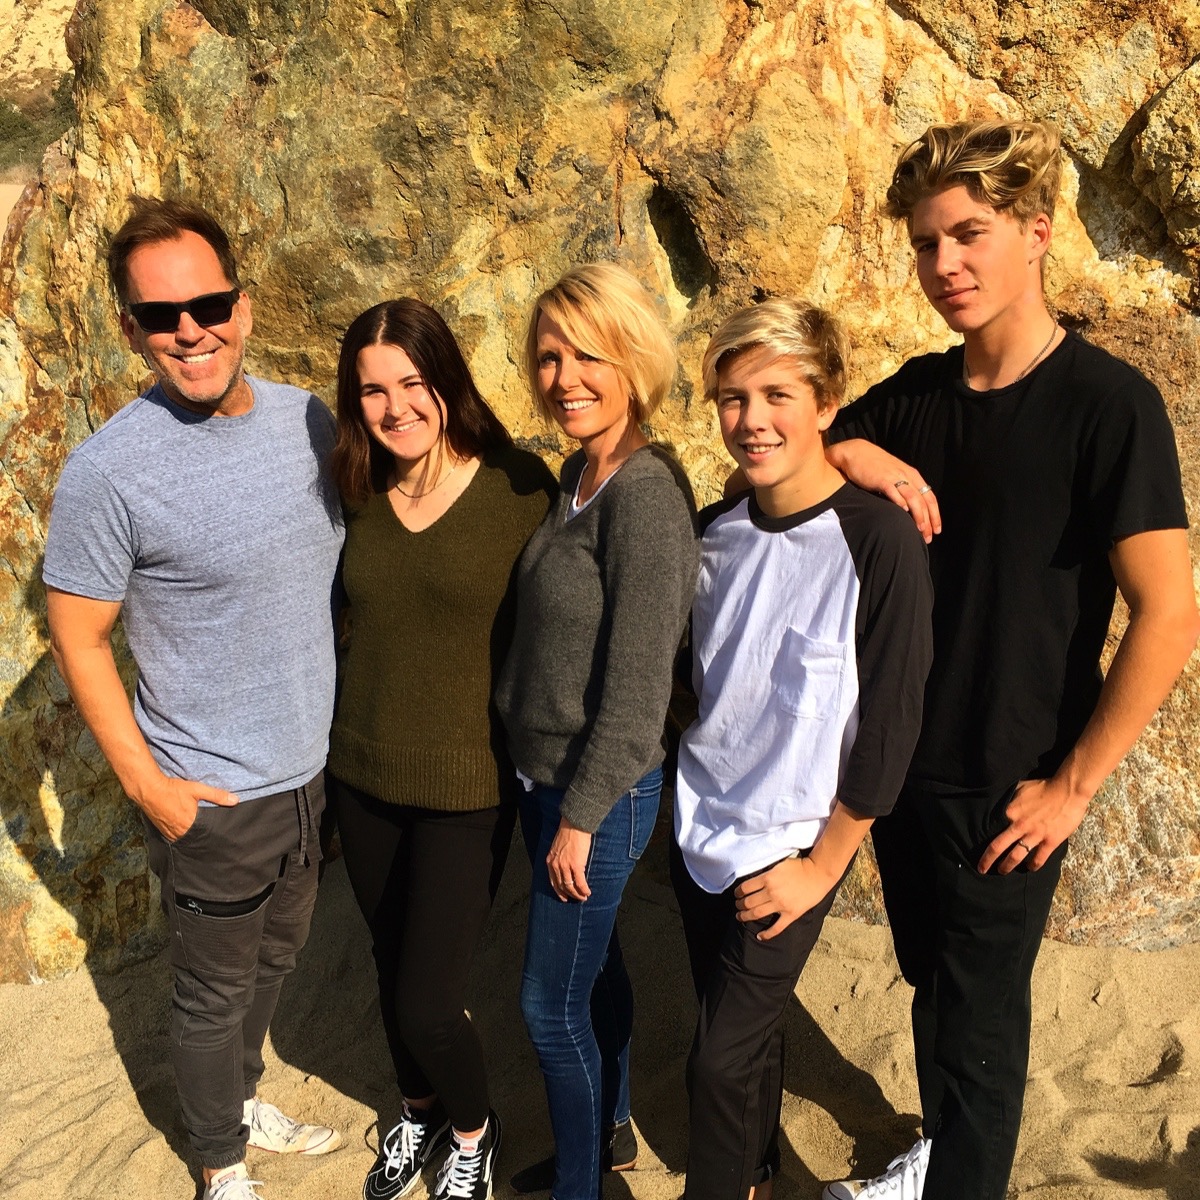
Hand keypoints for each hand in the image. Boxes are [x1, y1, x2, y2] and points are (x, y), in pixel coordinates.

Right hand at [137, 773, 239, 841]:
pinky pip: (175, 837)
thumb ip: (217, 795)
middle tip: (213, 839)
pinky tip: (186, 832)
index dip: (213, 836)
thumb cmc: (174, 789)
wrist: (149, 790)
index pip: (206, 835)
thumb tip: (235, 800)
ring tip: (201, 837)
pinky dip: (181, 836)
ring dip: (192, 838)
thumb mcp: (197, 789)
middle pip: (195, 839)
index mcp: (190, 824)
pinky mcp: (163, 831)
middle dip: (203, 838)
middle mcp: (179, 832)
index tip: (221, 838)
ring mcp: (170, 833)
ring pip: (185, 840)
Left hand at [546, 816, 592, 901]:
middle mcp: (556, 865)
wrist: (574, 824)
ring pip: (570, 887)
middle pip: (562, 886)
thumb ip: (559, 857)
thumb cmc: (568, 832)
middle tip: (577, 898)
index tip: (564, 897)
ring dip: (577, 894)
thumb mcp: (557, 846)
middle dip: (570, 895)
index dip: (559, 891)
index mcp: (550, 861)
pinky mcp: (576, 865)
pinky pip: (580, 882)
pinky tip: (587, 892)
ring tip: (584, 897)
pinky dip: (584, 890)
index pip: (553, 881)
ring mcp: (565, 866)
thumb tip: (565, 866)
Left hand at [734, 857, 832, 940]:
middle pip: (749, 902)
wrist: (818, 874)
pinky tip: (759, 936)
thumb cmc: (799, 866)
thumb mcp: (778, 865)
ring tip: (740, 917)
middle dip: (739, 905)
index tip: (736, 894)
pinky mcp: (791, 914)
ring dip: (745, 916)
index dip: (738, 892)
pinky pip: (777, 928)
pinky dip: (767, 934)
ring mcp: (781, 905)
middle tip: (737, 906)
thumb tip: (753, 880)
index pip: (745, 887)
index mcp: (767, 878)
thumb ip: (765, 873)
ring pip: (757, 914)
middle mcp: (771, 892)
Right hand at [825, 440, 940, 542]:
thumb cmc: (874, 466)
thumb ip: (903, 488)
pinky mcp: (881, 479)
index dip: (935, 515)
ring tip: (920, 529)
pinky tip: (904, 511)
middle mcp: (907, 476)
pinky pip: (894, 491)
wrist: (856, 452)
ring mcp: (895, 477)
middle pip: (924, 501)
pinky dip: (900, 501)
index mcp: (912, 476)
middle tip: (928, 537)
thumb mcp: (894, 475)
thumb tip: (910, 508)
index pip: (930, 498)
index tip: (936, 530)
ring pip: (914, 498)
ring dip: (918, 515)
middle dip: (928, 520)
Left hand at [977, 777, 1089, 874]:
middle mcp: (1020, 825)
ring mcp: (1035, 835)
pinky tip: (1030, 868)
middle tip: (981, 868)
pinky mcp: (1050, 841)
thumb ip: (1009, 797)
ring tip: (1002, 871)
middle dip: (987, 860)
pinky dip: (1033, 865)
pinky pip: (1039, 858)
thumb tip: (998, 800)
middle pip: (998, 847)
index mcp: (1010, 812)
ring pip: (1016, 856)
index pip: (991, 827)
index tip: (977, 843)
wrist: (1068, 790)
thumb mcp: (1020, 787)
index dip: (983, 836)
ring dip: (1007, 866)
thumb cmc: (1044, 787)